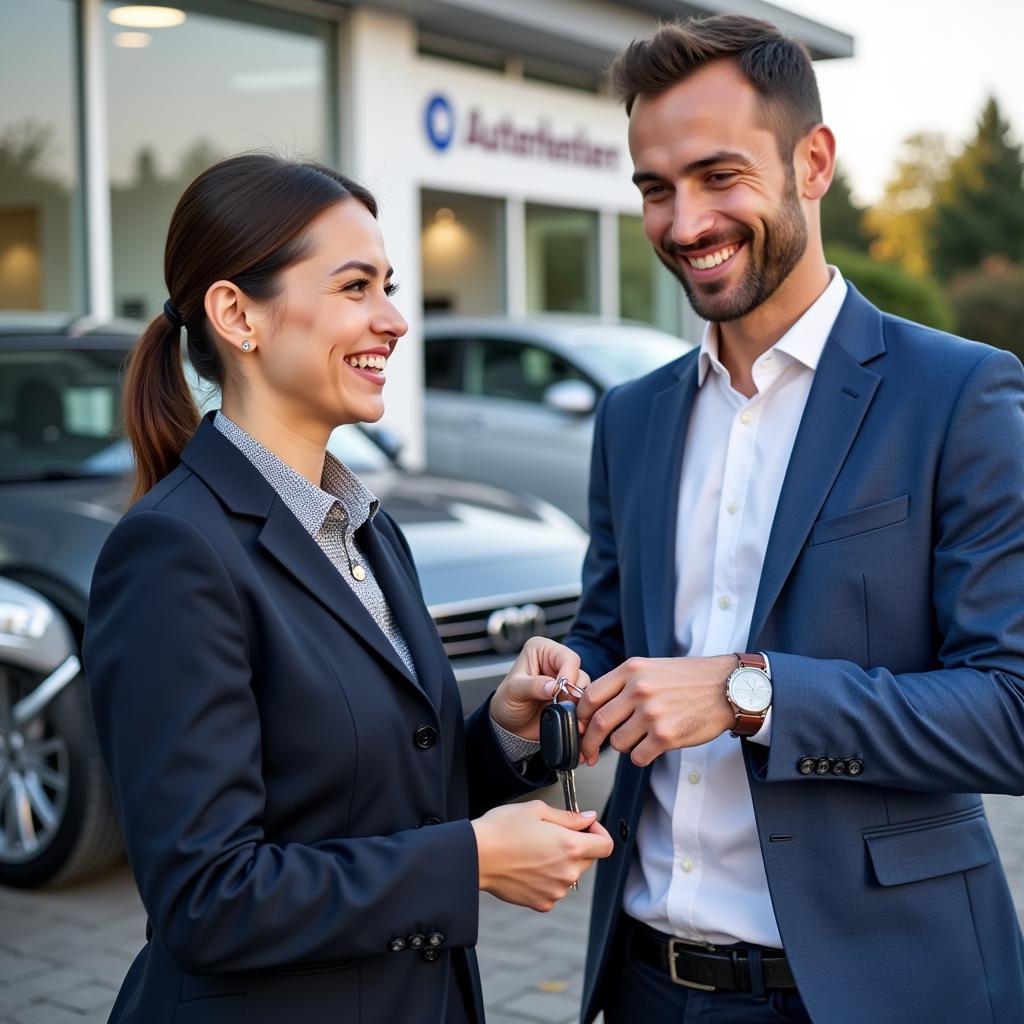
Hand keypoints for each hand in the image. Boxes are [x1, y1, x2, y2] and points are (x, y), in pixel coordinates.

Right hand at [471, 801, 613, 910]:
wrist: (475, 856)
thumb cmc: (502, 829)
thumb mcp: (537, 810)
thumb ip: (569, 817)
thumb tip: (588, 818)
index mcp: (570, 846)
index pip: (606, 845)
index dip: (598, 832)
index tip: (586, 826)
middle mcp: (567, 872)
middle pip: (588, 859)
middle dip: (577, 845)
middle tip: (551, 834)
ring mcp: (555, 891)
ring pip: (570, 874)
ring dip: (561, 862)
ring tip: (534, 850)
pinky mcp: (542, 903)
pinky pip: (554, 889)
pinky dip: (547, 879)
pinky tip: (528, 867)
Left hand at [490, 637, 589, 740]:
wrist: (510, 727)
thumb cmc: (506, 703)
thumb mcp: (514, 692)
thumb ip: (533, 686)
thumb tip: (554, 686)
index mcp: (541, 649)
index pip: (567, 657)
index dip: (568, 674)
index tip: (561, 692)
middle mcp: (556, 661)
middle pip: (579, 672)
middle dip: (572, 691)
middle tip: (561, 704)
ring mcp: (565, 679)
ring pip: (584, 687)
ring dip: (576, 702)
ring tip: (560, 711)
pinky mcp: (571, 695)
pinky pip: (584, 701)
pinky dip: (579, 710)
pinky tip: (567, 716)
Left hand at [577, 656, 736, 766]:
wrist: (727, 688)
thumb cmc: (689, 679)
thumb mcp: (651, 668)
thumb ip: (623, 684)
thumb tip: (594, 708)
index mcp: (632, 670)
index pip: (591, 696)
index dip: (581, 716)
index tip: (581, 727)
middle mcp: (639, 690)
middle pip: (599, 723)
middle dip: (589, 742)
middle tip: (588, 753)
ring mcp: (652, 713)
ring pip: (618, 743)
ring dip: (623, 747)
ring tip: (637, 740)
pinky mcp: (666, 735)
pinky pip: (638, 756)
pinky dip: (640, 757)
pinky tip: (651, 748)